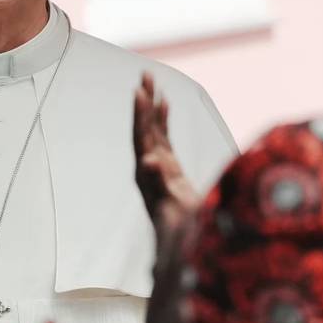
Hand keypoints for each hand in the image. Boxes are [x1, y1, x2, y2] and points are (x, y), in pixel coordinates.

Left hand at [133, 73, 197, 240]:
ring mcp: (158, 167)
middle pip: (144, 129)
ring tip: (150, 79)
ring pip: (153, 131)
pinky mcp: (169, 169)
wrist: (183, 247)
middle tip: (144, 75)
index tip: (139, 94)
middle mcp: (148, 168)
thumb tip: (148, 161)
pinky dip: (163, 120)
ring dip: (151, 106)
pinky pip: (164, 139)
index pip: (141, 139)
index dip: (140, 116)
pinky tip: (164, 102)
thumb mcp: (171, 208)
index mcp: (147, 175)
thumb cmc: (179, 233)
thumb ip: (159, 184)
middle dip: (144, 102)